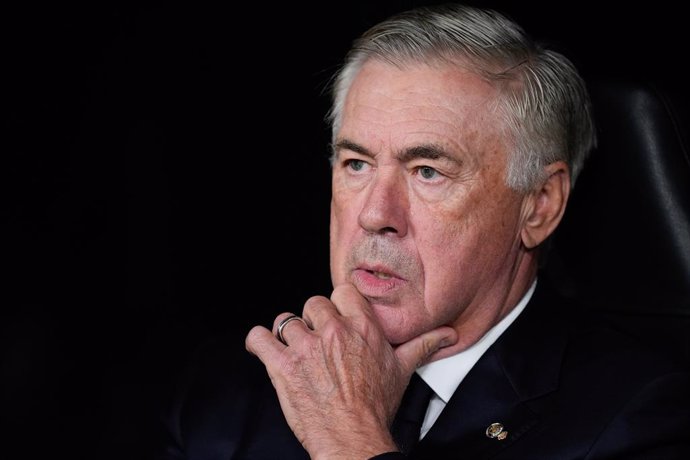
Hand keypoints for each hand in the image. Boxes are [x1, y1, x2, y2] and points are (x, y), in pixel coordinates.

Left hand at [245, 283, 456, 459]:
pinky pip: (259, 338)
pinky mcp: (282, 366)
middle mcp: (333, 332)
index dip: (337, 304)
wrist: (352, 438)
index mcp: (362, 327)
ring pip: (285, 320)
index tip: (336, 317)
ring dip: (286, 334)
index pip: (342, 291)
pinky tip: (265, 348)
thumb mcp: (402, 371)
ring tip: (293, 349)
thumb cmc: (375, 407)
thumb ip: (424, 345)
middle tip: (317, 342)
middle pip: (313, 304)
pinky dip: (258, 342)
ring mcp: (305, 347)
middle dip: (313, 321)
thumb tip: (448, 335)